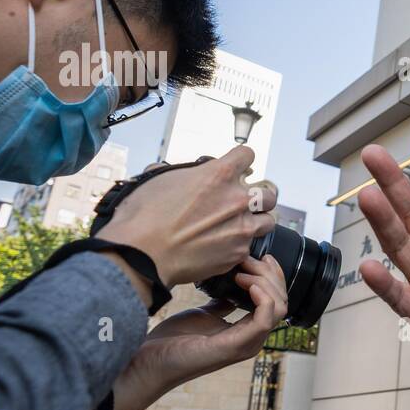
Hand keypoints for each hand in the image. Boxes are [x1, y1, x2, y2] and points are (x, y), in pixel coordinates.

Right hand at [97, 146, 276, 286]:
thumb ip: (178, 172)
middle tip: (242, 203)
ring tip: (239, 226)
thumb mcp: (159, 180)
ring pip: (268, 221)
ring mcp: (242, 227)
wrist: (142, 255)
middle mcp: (237, 199)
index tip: (237, 168)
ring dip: (256, 221)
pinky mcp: (239, 252)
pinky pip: (250, 246)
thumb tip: (173, 172)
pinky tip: (223, 246)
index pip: (248, 155)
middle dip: (257, 196)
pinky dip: (240, 246)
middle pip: (268, 192)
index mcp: (220, 174)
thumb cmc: (144, 216)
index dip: (241, 161)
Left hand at [110, 255, 288, 409]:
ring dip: (265, 282)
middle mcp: (254, 338)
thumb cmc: (174, 341)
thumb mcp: (204, 313)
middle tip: (247, 260)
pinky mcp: (236, 346)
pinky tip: (245, 283)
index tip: (259, 256)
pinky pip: (264, 319)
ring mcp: (247, 343)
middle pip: (282, 301)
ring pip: (278, 307)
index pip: (278, 301)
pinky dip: (262, 297)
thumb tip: (231, 286)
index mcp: (248, 331)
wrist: (152, 361)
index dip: (273, 276)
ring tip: (242, 272)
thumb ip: (223, 303)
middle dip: (269, 274)